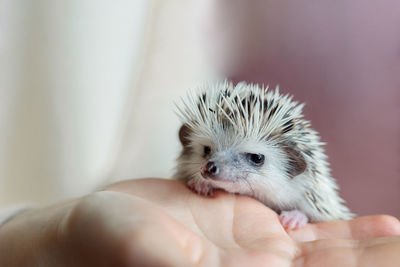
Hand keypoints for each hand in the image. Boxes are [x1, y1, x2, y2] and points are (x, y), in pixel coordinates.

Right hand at [0, 178, 398, 266]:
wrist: (100, 225)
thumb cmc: (109, 244)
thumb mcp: (147, 254)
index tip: (392, 258)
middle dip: (371, 266)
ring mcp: (259, 253)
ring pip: (330, 258)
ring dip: (373, 252)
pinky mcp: (253, 225)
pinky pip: (311, 233)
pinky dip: (348, 232)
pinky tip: (383, 226)